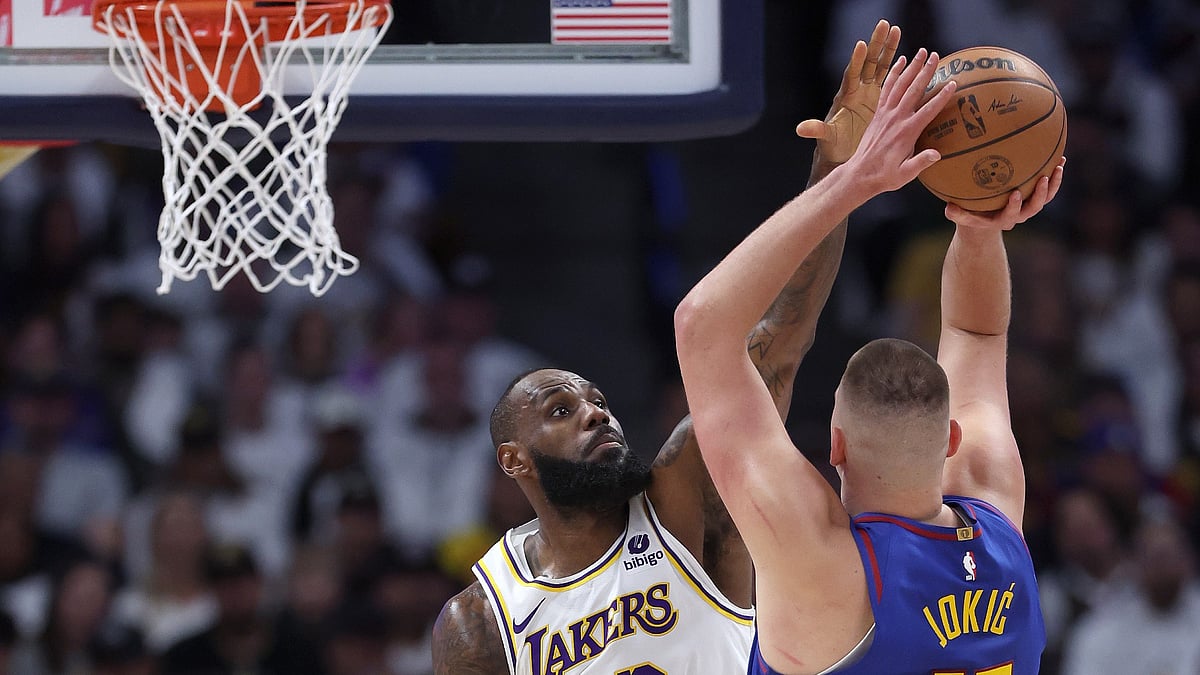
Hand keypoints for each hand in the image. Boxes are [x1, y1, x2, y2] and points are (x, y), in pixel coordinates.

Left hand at [797, 19, 900, 165]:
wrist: (846, 154)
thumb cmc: (834, 146)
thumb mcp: (827, 138)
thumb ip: (816, 130)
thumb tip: (800, 129)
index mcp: (846, 97)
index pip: (852, 75)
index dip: (856, 61)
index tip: (861, 44)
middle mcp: (857, 90)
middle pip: (868, 63)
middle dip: (876, 44)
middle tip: (884, 25)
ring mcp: (868, 92)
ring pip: (879, 66)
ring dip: (888, 49)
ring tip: (896, 29)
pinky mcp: (878, 98)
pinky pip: (889, 78)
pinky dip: (897, 66)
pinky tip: (907, 54)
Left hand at [842, 48, 956, 197]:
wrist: (860, 174)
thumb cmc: (885, 176)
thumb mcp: (904, 174)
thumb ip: (920, 163)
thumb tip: (937, 154)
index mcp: (906, 132)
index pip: (928, 110)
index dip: (941, 97)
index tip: (954, 83)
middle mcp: (896, 119)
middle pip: (913, 90)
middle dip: (926, 71)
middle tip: (936, 55)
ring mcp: (886, 114)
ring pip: (900, 85)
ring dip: (911, 67)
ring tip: (922, 52)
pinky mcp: (878, 113)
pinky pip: (886, 89)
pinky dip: (893, 74)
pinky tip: (900, 62)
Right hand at [945, 157, 1065, 230]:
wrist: (984, 220)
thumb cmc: (970, 214)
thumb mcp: (960, 216)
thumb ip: (955, 214)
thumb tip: (949, 207)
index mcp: (1003, 219)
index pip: (1011, 214)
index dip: (1015, 205)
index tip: (1015, 193)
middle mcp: (1019, 214)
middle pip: (1034, 207)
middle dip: (1040, 194)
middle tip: (1043, 178)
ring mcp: (1028, 206)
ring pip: (1045, 198)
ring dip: (1054, 183)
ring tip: (1058, 166)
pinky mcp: (1034, 197)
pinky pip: (1048, 188)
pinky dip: (1054, 175)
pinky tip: (1060, 159)